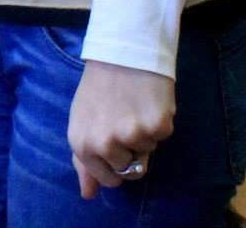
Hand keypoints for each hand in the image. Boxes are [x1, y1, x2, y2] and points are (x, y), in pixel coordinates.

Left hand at [67, 59, 173, 198]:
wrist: (122, 52)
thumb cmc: (100, 88)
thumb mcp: (82, 121)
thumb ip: (84, 161)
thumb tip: (88, 194)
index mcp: (82, 144)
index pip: (109, 179)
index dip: (117, 164)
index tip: (116, 142)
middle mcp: (105, 144)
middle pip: (132, 171)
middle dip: (132, 150)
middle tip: (124, 119)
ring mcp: (132, 136)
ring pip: (148, 152)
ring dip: (145, 133)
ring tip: (133, 106)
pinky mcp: (157, 125)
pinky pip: (163, 135)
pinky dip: (159, 120)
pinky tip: (147, 100)